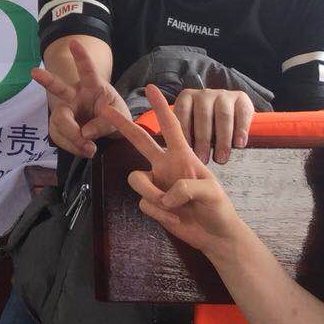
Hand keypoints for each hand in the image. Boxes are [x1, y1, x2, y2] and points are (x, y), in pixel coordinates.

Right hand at [31, 38, 130, 156]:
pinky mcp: (60, 126)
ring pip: (59, 120)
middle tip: (34, 72)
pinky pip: (60, 137)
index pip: (87, 70)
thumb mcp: (121, 118)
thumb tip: (85, 133)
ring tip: (89, 149)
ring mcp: (66, 110)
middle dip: (47, 80)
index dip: (81, 57)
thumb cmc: (115, 116)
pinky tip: (83, 150)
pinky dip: (72, 146)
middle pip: (59, 88)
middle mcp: (75, 95)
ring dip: (72, 137)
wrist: (109, 129)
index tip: (74, 43)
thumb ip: (106, 123)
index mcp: (93, 86)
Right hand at [103, 85, 244, 254]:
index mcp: (183, 156)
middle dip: (122, 124)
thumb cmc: (218, 208)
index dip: (161, 108)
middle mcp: (165, 165)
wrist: (214, 235)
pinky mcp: (151, 203)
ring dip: (151, 194)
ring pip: (135, 179)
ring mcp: (156, 183)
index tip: (151, 88)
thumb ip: (188, 187)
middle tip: (104, 109)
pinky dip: (159, 214)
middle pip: (139, 140)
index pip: (171, 127)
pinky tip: (174, 218)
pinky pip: (144, 203)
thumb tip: (166, 194)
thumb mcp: (212, 193)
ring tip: (171, 208)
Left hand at [172, 88, 254, 164]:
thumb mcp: (189, 126)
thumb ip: (179, 135)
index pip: (182, 113)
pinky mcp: (241, 99)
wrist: (229, 111)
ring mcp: (223, 95)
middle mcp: (204, 94)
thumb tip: (167, 153)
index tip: (184, 151)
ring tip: (220, 158)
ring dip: (222, 139)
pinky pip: (242, 114)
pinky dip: (240, 130)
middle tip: (202, 160)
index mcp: (186, 98)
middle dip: (202, 140)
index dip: (184, 132)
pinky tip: (238, 144)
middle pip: (203, 115)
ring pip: (223, 116)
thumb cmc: (203, 125)